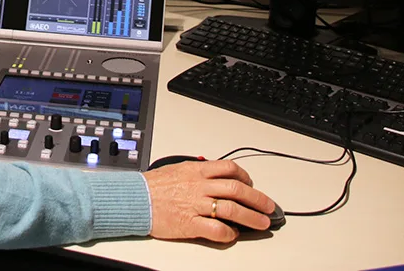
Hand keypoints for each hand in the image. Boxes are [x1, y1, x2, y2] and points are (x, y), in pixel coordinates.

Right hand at [144, 160, 275, 242]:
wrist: (135, 199)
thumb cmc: (153, 186)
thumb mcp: (177, 168)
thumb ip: (198, 171)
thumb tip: (216, 175)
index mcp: (196, 170)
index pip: (229, 169)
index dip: (246, 177)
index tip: (252, 185)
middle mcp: (199, 186)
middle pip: (236, 189)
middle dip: (257, 199)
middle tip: (269, 207)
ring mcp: (195, 205)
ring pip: (231, 209)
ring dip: (251, 217)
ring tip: (261, 223)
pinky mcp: (189, 223)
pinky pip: (215, 229)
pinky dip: (228, 233)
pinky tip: (232, 234)